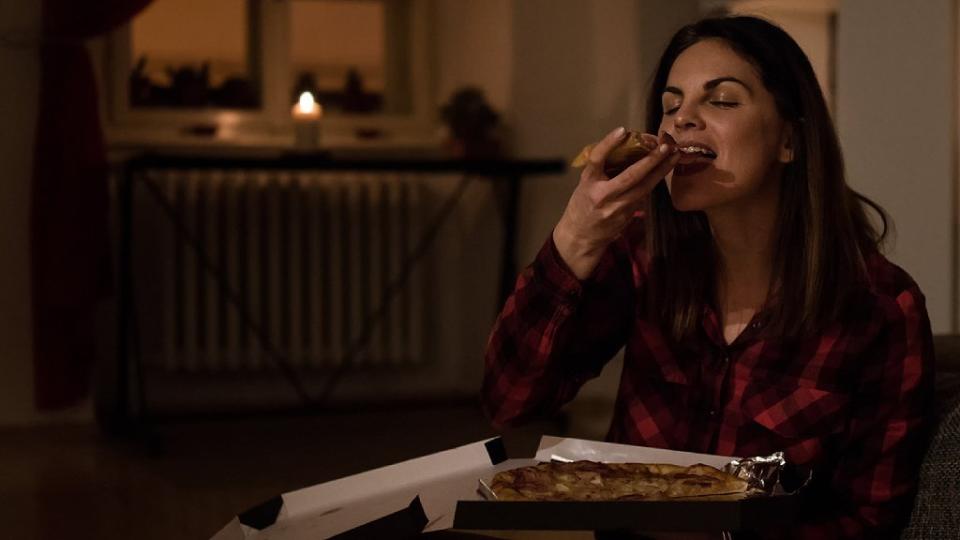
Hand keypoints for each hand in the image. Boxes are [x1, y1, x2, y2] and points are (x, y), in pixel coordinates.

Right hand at [554, 126, 678, 278]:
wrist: (581, 236)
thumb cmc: (582, 204)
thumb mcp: (586, 184)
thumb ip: (603, 169)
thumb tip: (628, 148)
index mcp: (588, 183)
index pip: (597, 159)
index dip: (609, 143)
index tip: (623, 130)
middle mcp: (603, 195)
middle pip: (631, 176)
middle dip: (652, 159)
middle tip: (667, 145)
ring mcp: (617, 208)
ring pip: (644, 187)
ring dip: (662, 171)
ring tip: (675, 156)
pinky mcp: (628, 216)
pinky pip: (644, 195)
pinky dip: (654, 181)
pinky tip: (664, 170)